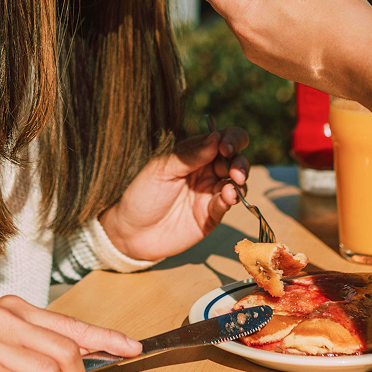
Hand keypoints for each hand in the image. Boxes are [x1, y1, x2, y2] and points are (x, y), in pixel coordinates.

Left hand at [99, 128, 249, 260]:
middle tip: (234, 171)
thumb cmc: (142, 194)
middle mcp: (208, 170)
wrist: (130, 234)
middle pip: (237, 158)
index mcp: (196, 153)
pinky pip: (228, 202)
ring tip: (233, 183)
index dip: (232, 139)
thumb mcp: (162, 169)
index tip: (226, 147)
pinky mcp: (212, 214)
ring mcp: (211, 192)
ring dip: (240, 179)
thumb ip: (190, 155)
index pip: (223, 138)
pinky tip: (227, 197)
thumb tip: (217, 137)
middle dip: (240, 162)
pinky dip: (232, 198)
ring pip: (238, 180)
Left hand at [193, 0, 371, 150]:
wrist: (371, 67)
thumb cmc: (341, 20)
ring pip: (252, 18)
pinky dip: (275, 14)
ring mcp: (265, 59)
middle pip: (231, 3)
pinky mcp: (283, 66)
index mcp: (246, 19)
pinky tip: (305, 9)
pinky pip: (267, 33)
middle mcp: (249, 44)